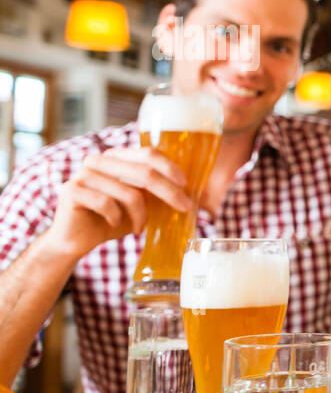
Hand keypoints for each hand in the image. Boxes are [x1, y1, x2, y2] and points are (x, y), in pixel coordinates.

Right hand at [46, 147, 190, 260]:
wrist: (76, 238)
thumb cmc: (112, 219)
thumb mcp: (140, 203)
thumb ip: (157, 193)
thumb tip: (194, 194)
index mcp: (117, 157)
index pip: (148, 154)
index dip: (170, 168)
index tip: (186, 185)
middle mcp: (99, 160)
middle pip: (144, 173)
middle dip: (169, 192)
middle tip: (184, 208)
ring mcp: (84, 173)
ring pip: (129, 192)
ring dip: (141, 215)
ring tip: (140, 227)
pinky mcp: (72, 190)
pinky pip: (106, 203)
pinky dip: (117, 219)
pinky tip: (115, 225)